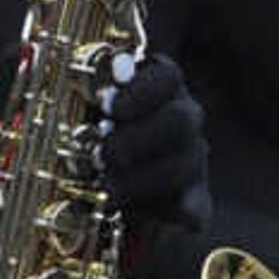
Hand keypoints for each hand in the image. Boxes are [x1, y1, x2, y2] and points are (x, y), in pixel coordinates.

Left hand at [97, 50, 211, 232]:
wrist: (103, 177)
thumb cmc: (88, 128)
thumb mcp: (81, 104)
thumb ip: (83, 86)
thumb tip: (82, 63)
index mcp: (160, 87)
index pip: (167, 77)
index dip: (140, 90)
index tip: (108, 106)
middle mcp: (183, 117)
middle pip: (181, 120)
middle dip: (138, 139)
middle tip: (102, 154)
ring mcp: (192, 159)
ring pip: (184, 164)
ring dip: (142, 178)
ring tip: (106, 187)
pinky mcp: (192, 199)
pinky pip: (197, 205)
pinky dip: (188, 210)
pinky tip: (179, 215)